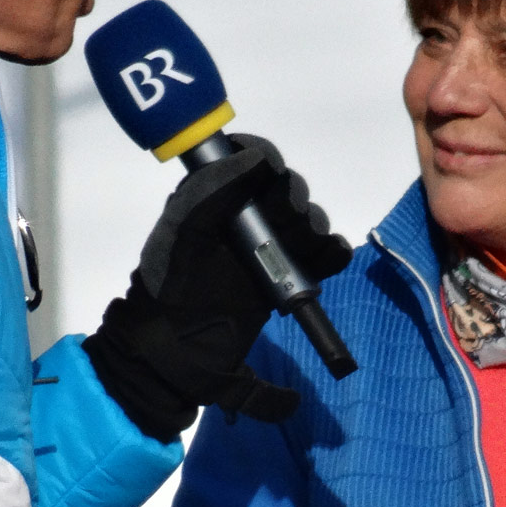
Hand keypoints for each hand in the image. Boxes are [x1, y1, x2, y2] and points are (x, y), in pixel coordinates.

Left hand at [84, 134, 350, 440]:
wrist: (176, 347)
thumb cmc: (172, 284)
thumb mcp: (185, 231)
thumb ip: (214, 189)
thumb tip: (259, 159)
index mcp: (219, 196)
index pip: (255, 160)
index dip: (266, 159)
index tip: (266, 174)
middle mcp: (249, 215)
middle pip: (290, 188)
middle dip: (289, 201)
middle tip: (276, 224)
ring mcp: (273, 246)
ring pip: (310, 220)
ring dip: (310, 229)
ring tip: (292, 252)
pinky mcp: (291, 276)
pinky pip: (326, 255)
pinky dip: (333, 252)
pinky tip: (325, 257)